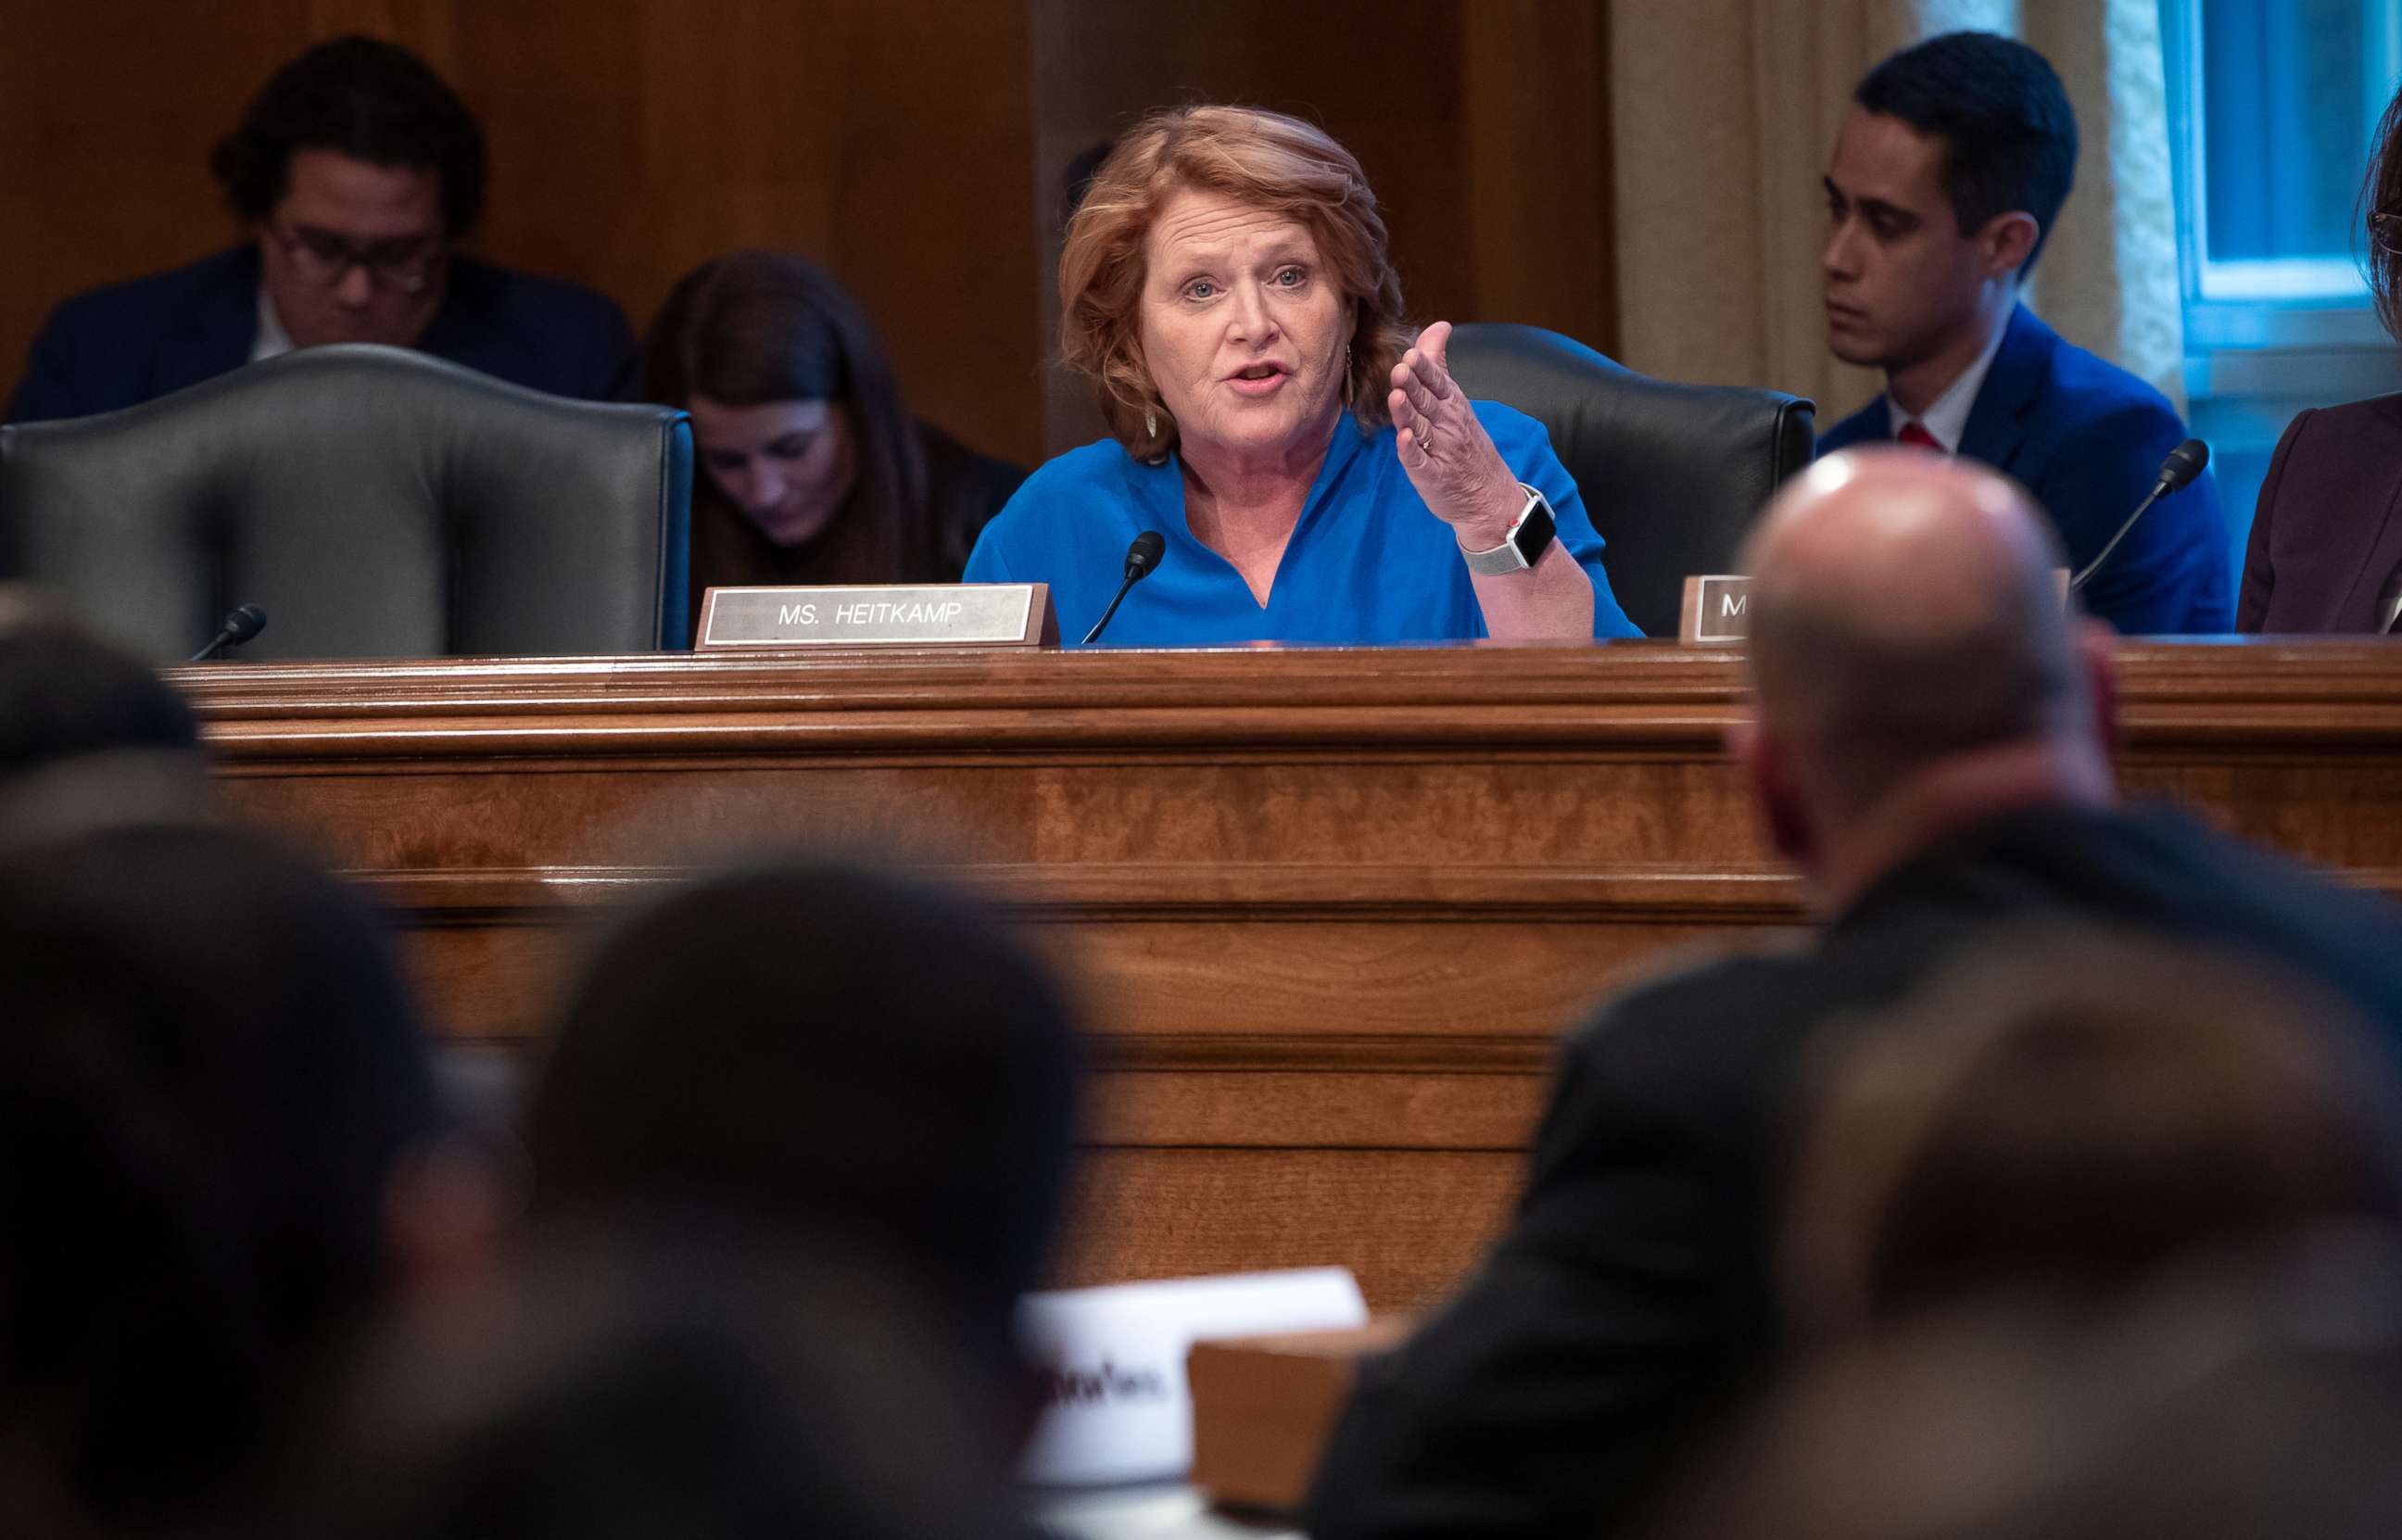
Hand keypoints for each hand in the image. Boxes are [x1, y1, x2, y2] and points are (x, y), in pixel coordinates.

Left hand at [1388, 320, 1524, 546]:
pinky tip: (1403, 439)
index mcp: (1453, 405)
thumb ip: (1440, 364)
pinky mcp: (1431, 476)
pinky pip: (1420, 462)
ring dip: (1408, 413)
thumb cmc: (1465, 441)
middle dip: (1414, 386)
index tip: (1412, 354)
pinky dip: (1411, 451)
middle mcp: (1447, 425)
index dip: (1425, 370)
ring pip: (1420, 428)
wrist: (1488, 495)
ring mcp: (1440, 451)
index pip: (1438, 383)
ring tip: (1396, 397)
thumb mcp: (1455, 399)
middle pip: (1427, 402)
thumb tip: (1439, 325)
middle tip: (1401, 369)